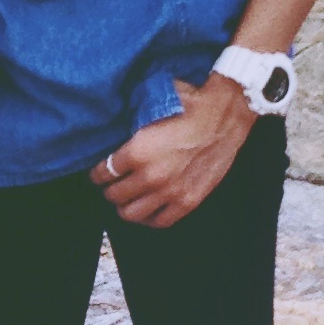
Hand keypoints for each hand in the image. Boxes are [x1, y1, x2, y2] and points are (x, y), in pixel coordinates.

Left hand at [88, 77, 254, 228]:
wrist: (225, 115)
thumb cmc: (189, 103)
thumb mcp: (151, 106)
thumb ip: (130, 120)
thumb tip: (114, 119)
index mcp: (138, 150)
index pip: (104, 171)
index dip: (97, 172)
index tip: (98, 172)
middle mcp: (151, 176)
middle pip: (115, 195)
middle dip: (109, 189)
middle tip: (111, 185)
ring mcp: (170, 192)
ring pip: (132, 214)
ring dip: (124, 206)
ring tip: (125, 199)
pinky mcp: (188, 201)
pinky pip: (160, 221)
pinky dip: (148, 218)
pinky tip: (146, 210)